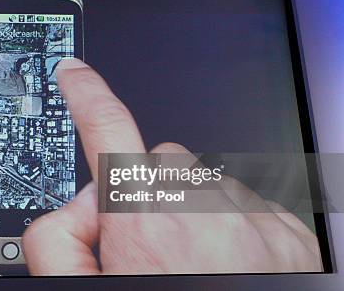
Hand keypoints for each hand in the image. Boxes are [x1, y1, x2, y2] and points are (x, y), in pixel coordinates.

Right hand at [21, 58, 322, 274]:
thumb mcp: (85, 285)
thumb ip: (58, 240)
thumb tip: (71, 214)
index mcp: (148, 221)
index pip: (107, 130)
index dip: (86, 96)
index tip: (75, 75)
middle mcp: (205, 206)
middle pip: (152, 165)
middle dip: (137, 197)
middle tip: (139, 254)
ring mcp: (252, 216)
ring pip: (197, 184)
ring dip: (182, 213)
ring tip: (185, 266)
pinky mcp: (285, 230)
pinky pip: (237, 202)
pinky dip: (222, 225)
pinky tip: (219, 268)